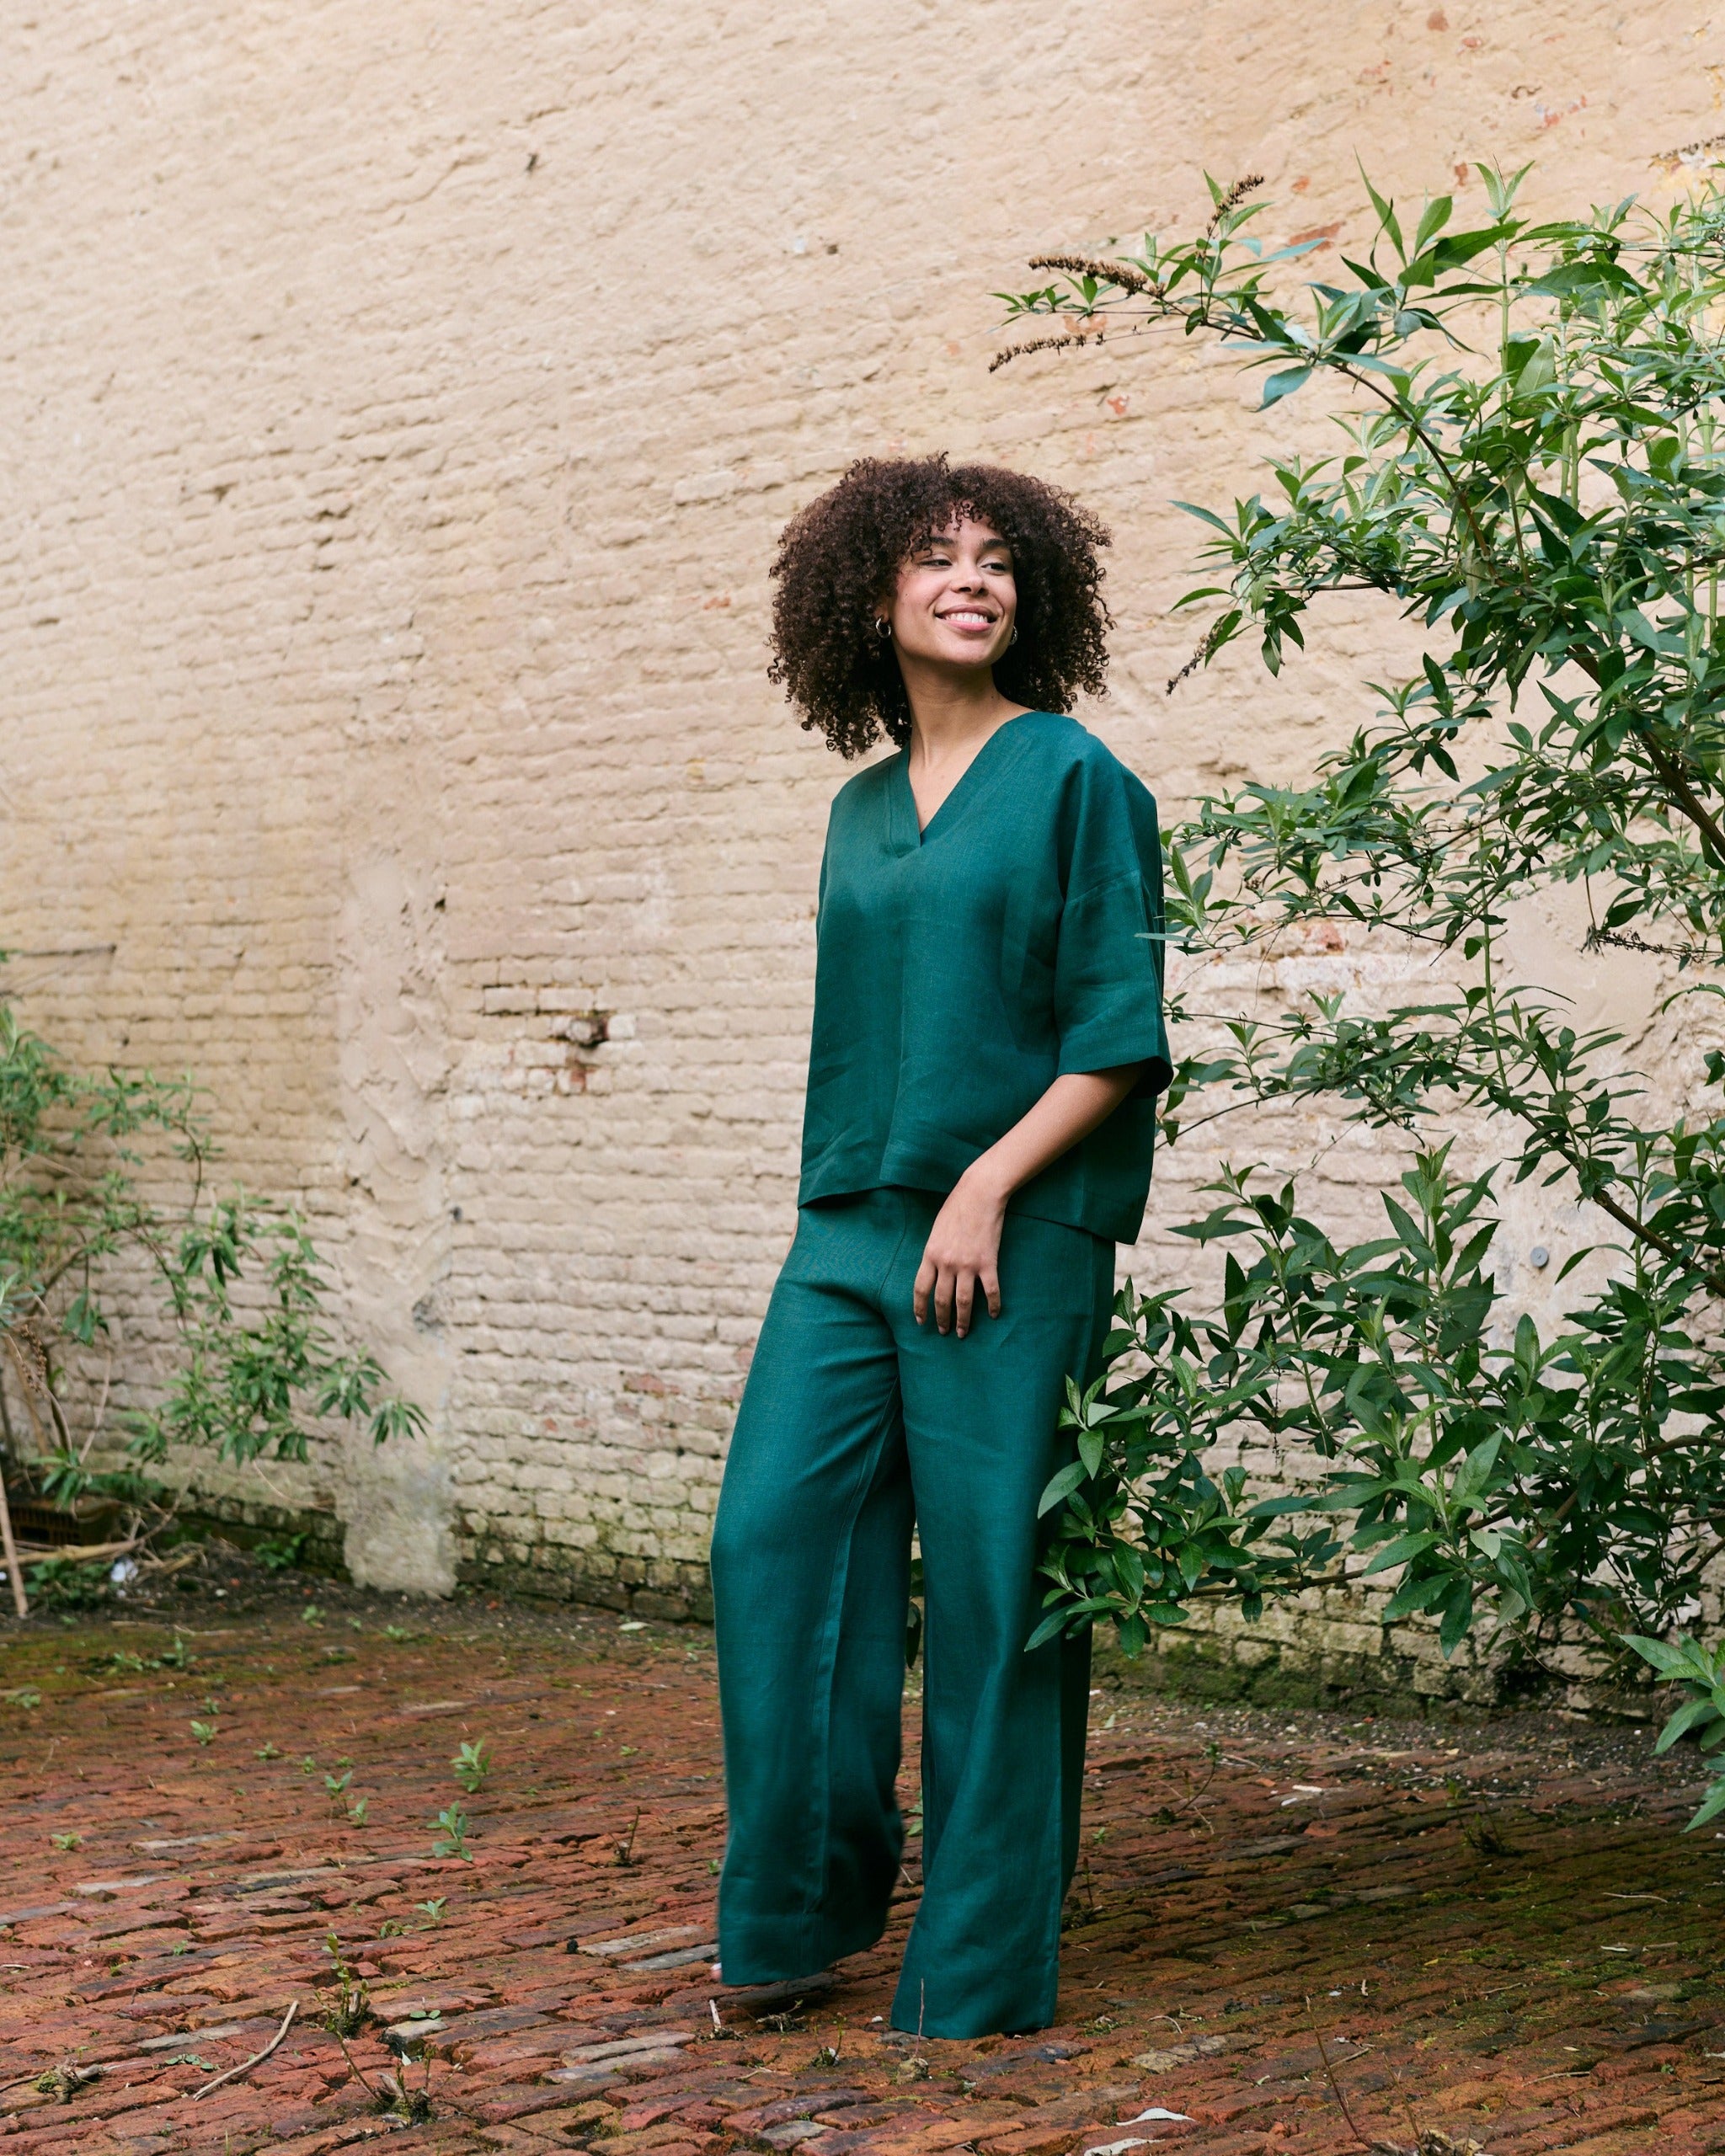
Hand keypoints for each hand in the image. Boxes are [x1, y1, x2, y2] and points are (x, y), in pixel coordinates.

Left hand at [914, 1166, 1008, 1336]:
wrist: (980, 1194)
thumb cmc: (956, 1208)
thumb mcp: (936, 1230)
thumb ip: (934, 1253)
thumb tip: (934, 1272)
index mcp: (930, 1254)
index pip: (921, 1289)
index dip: (920, 1308)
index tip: (921, 1321)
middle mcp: (946, 1263)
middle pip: (941, 1299)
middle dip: (941, 1319)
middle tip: (944, 1332)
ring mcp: (967, 1265)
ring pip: (963, 1301)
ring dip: (963, 1320)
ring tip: (963, 1332)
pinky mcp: (988, 1263)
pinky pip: (990, 1291)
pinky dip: (992, 1305)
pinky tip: (993, 1315)